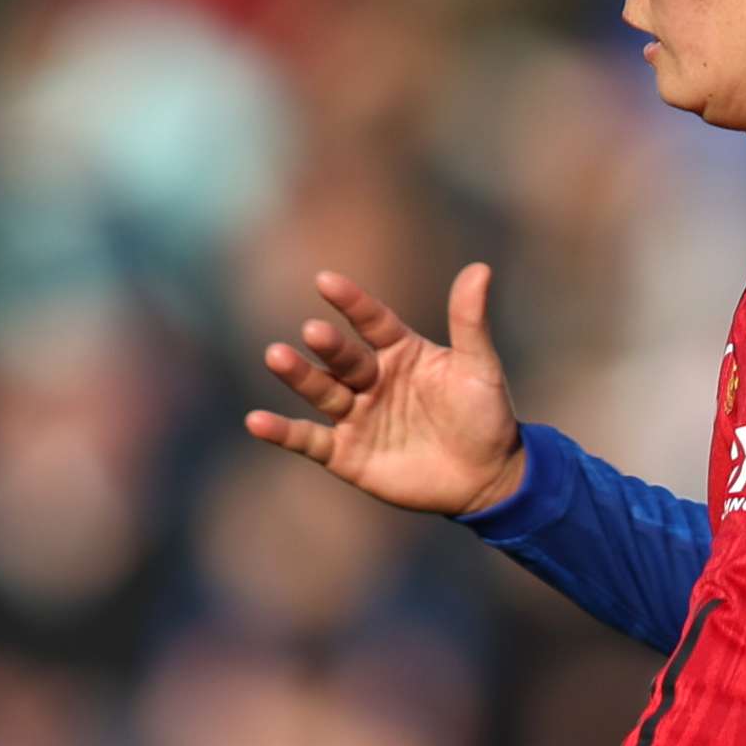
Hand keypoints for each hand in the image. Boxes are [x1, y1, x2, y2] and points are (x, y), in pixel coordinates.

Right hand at [245, 265, 526, 515]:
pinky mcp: (346, 453)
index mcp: (400, 352)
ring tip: (276, 356)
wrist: (488, 477)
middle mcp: (372, 379)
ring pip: (322, 391)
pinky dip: (282, 432)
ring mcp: (356, 416)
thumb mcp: (480, 367)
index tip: (326, 281)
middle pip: (343, 357)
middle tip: (313, 331)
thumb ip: (470, 322)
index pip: (372, 321)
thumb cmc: (486, 416)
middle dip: (328, 345)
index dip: (352, 303)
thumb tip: (480, 268)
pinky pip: (309, 440)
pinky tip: (256, 421)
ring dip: (299, 375)